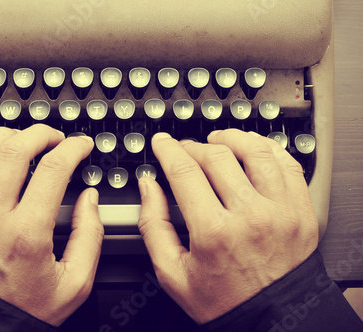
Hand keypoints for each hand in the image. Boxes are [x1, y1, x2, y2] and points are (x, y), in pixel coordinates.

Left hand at [0, 124, 103, 325]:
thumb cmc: (22, 309)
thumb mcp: (74, 283)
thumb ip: (90, 237)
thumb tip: (89, 199)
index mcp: (27, 235)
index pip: (54, 169)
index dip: (73, 148)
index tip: (80, 146)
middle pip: (15, 151)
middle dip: (41, 133)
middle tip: (53, 137)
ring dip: (4, 135)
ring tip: (20, 137)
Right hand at [138, 129, 318, 323]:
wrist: (273, 319)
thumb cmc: (224, 299)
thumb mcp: (173, 272)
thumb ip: (153, 225)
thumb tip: (148, 186)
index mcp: (214, 232)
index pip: (184, 170)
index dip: (168, 149)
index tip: (162, 142)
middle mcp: (250, 217)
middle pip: (216, 156)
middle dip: (193, 146)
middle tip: (185, 150)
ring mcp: (280, 211)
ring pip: (255, 151)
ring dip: (231, 138)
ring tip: (218, 140)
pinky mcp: (302, 211)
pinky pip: (287, 163)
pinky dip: (267, 148)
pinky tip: (252, 149)